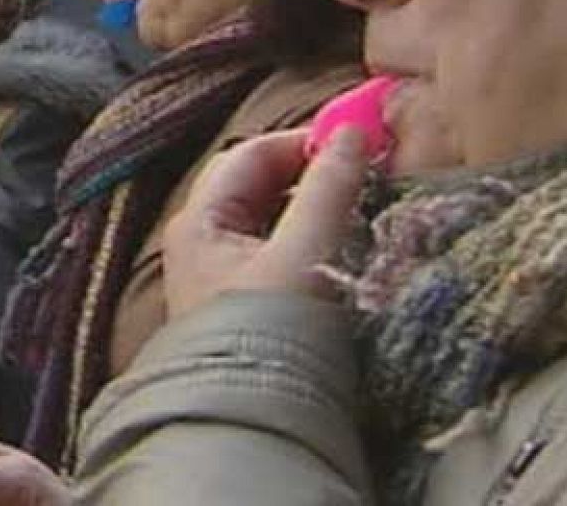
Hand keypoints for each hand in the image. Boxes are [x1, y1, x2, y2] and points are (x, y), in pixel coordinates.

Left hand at [164, 127, 367, 319]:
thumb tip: (350, 134)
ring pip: (274, 221)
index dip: (306, 142)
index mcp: (199, 221)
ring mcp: (221, 278)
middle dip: (313, 175)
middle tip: (367, 176)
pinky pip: (281, 257)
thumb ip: (328, 189)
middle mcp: (201, 245)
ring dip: (316, 212)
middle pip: (262, 185)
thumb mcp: (305, 254)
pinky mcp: (246, 309)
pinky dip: (314, 246)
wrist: (254, 431)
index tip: (360, 142)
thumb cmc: (268, 339)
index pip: (253, 154)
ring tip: (364, 216)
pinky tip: (346, 257)